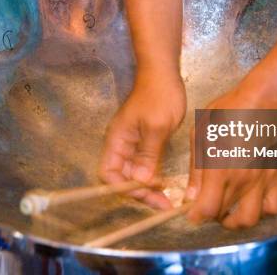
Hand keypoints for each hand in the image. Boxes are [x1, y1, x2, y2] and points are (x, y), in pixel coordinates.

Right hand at [99, 69, 185, 208]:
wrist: (164, 72)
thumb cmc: (158, 95)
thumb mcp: (156, 127)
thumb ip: (148, 154)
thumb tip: (142, 181)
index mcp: (117, 140)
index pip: (109, 173)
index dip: (124, 188)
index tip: (147, 194)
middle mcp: (121, 144)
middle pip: (122, 177)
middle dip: (139, 192)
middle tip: (162, 202)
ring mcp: (133, 143)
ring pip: (135, 173)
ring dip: (148, 186)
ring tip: (167, 197)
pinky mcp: (146, 140)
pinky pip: (145, 164)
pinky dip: (154, 175)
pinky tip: (167, 183)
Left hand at [186, 72, 276, 227]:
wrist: (263, 101)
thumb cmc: (227, 112)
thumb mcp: (201, 134)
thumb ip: (196, 169)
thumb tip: (191, 195)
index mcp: (220, 170)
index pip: (207, 209)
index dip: (196, 216)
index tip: (191, 213)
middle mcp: (241, 180)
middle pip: (225, 216)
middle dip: (212, 216)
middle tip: (207, 205)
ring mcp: (261, 181)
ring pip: (250, 219)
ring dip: (236, 220)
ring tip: (229, 210)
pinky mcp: (276, 177)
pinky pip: (273, 207)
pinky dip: (262, 211)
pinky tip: (252, 200)